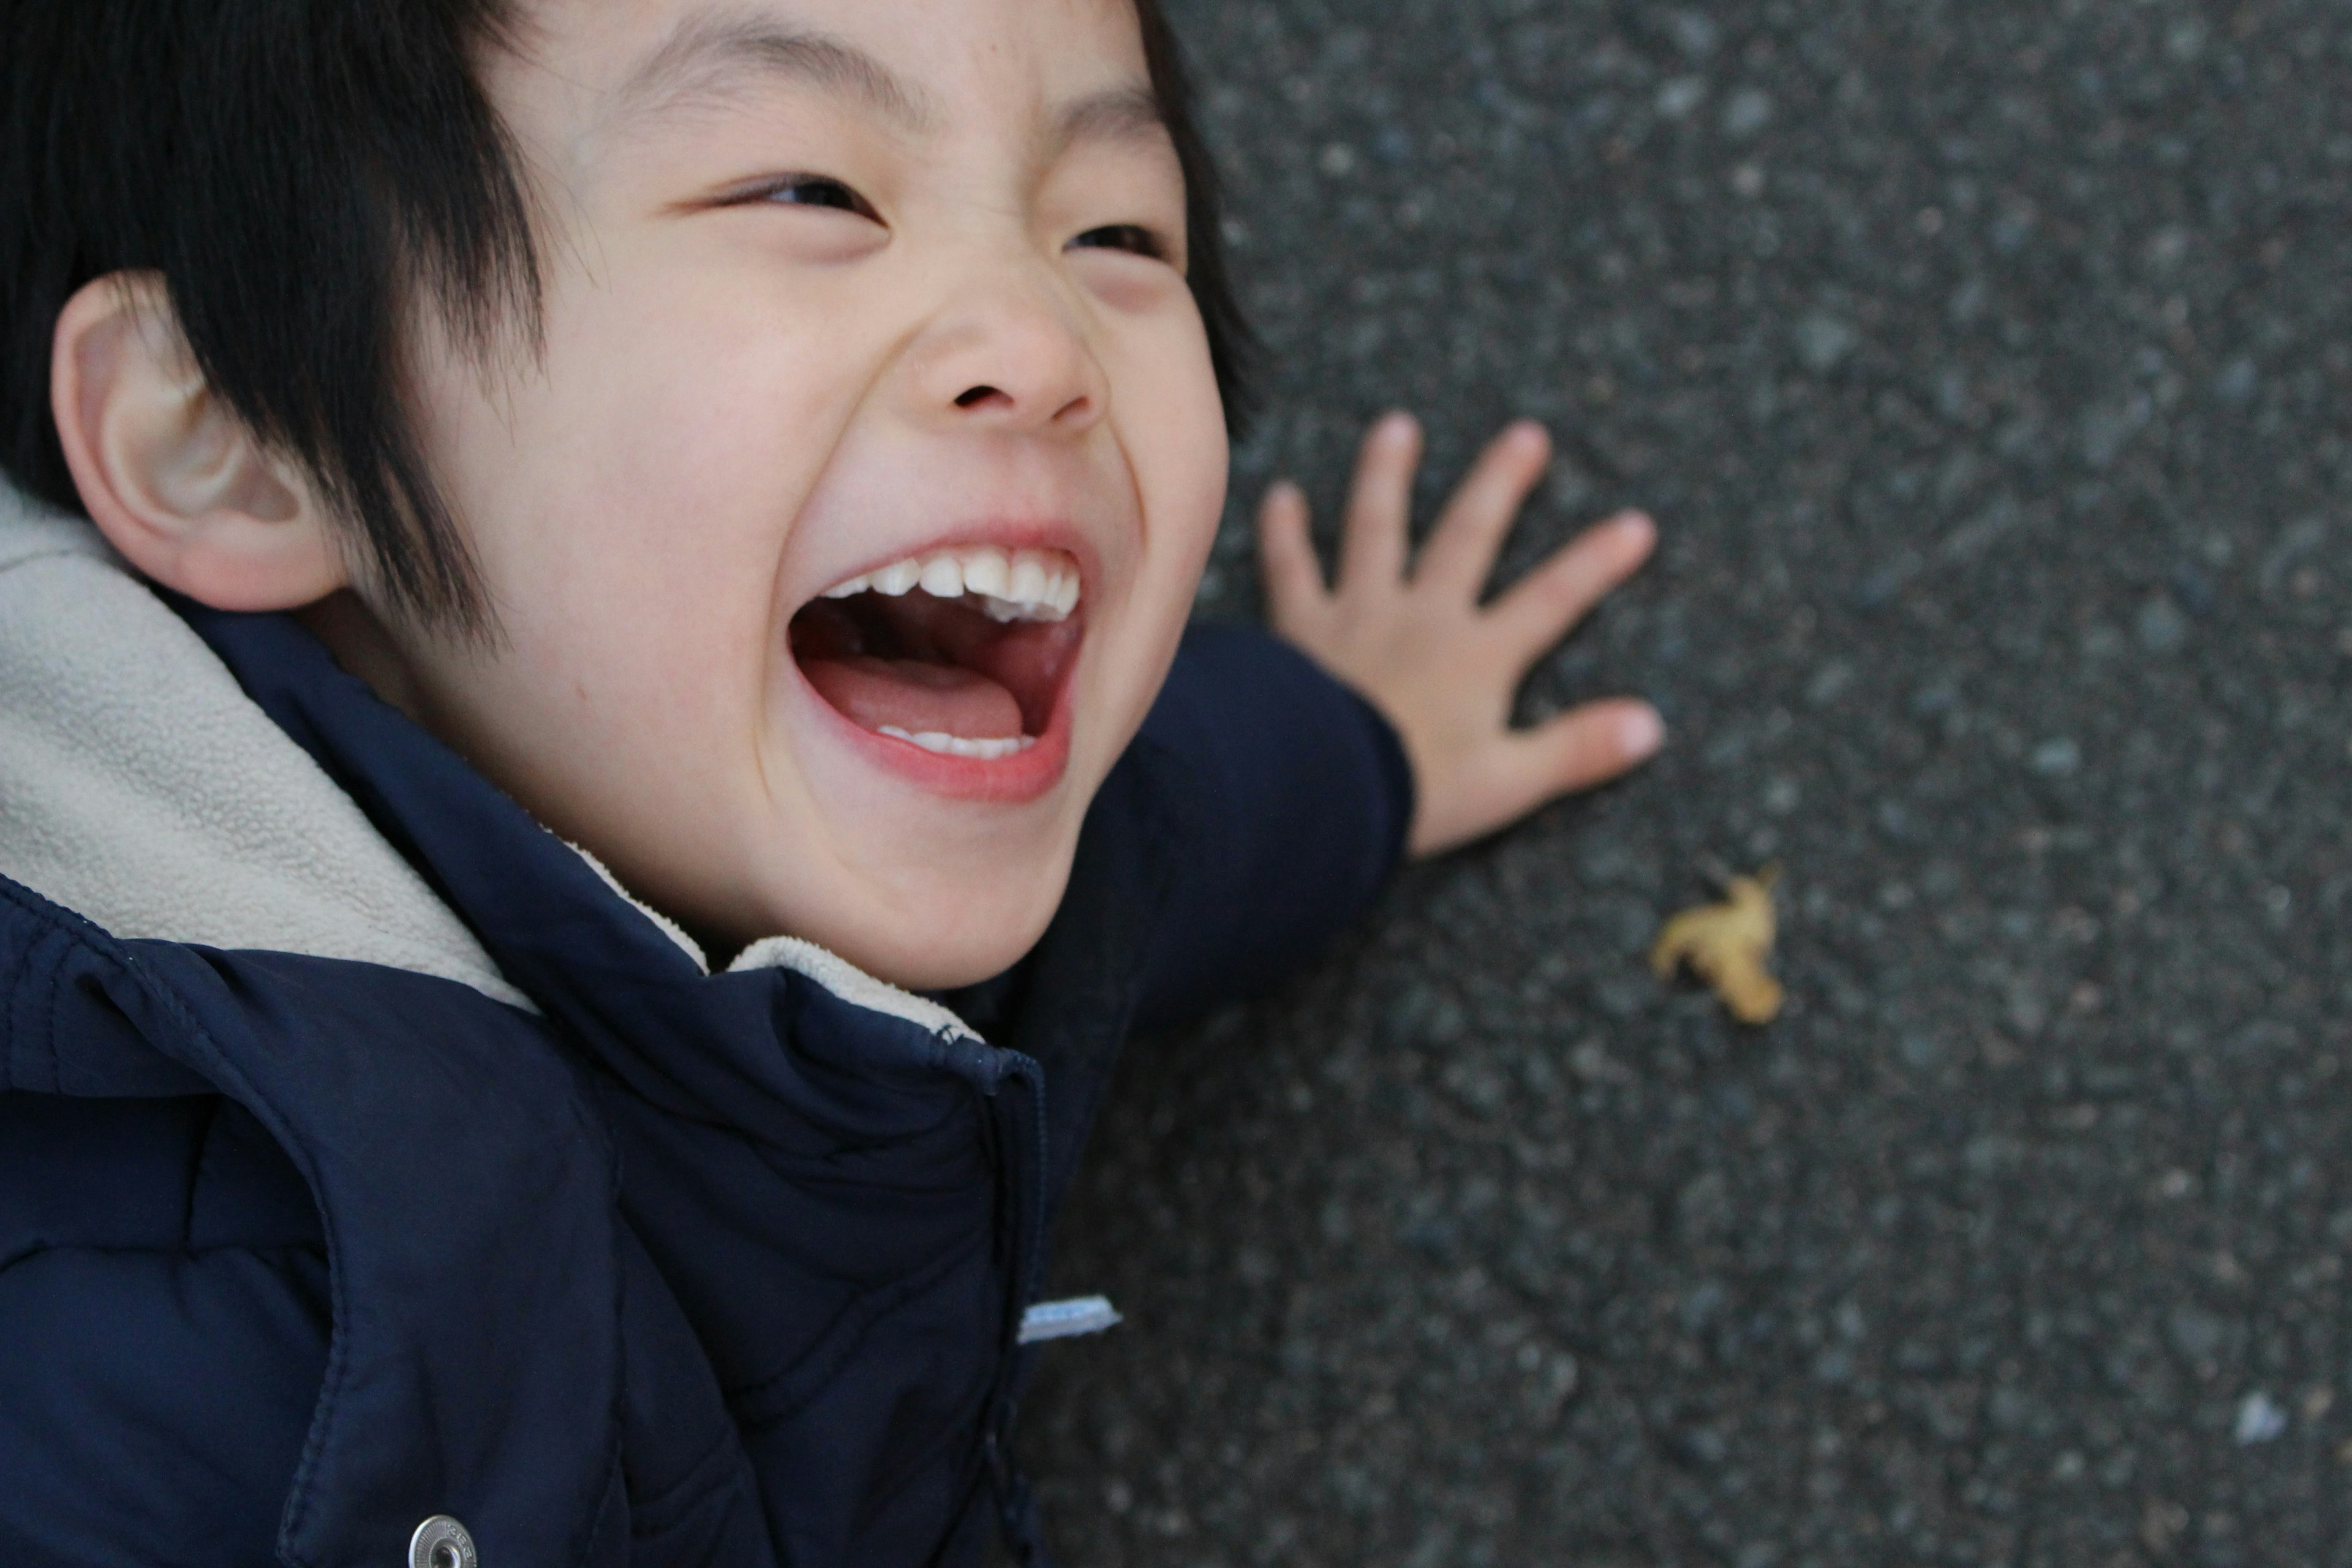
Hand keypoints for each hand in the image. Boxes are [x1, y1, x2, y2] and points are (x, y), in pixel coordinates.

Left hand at [1258, 411, 1662, 857]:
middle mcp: (1421, 617)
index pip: (1551, 600)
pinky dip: (1282, 531)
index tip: (1635, 524)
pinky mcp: (1298, 628)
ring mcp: (1357, 613)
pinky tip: (1279, 495)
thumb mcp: (1509, 782)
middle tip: (1526, 435)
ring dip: (1387, 474)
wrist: (1317, 789)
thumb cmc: (1413, 794)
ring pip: (1375, 527)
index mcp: (1477, 656)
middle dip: (1500, 484)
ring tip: (1397, 427)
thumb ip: (1577, 750)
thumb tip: (1650, 726)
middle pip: (1468, 536)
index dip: (1595, 563)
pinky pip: (1289, 568)